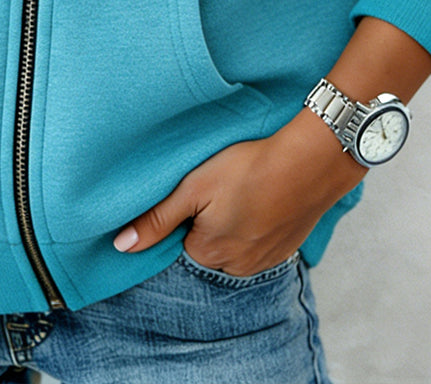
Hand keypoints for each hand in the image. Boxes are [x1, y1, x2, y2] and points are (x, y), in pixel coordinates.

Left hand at [113, 110, 366, 275]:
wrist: (310, 162)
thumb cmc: (248, 168)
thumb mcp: (194, 187)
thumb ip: (158, 219)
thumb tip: (120, 247)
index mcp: (208, 253)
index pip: (179, 243)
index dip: (184, 215)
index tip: (194, 193)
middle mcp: (236, 267)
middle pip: (208, 247)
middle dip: (209, 223)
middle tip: (220, 188)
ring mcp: (266, 261)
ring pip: (236, 246)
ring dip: (235, 225)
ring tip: (242, 191)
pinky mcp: (287, 248)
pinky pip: (261, 244)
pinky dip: (258, 225)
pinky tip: (262, 200)